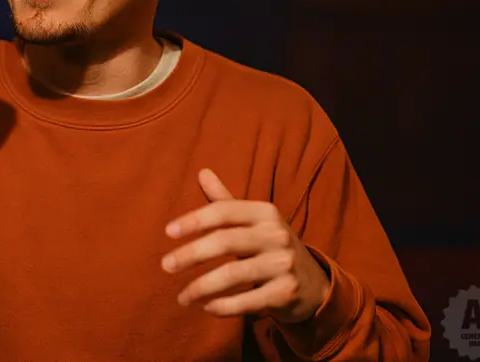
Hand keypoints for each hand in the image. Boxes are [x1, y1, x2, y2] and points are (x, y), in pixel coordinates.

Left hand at [161, 169, 330, 322]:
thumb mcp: (254, 222)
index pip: (223, 211)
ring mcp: (284, 264)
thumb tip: (202, 172)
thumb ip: (226, 202)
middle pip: (225, 241)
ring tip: (182, 297)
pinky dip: (224, 306)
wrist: (314, 283)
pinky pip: (248, 301)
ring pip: (234, 274)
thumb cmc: (271, 247)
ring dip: (201, 287)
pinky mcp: (287, 292)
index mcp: (265, 212)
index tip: (168, 232)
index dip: (194, 220)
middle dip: (191, 254)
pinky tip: (207, 308)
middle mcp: (277, 234)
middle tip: (165, 266)